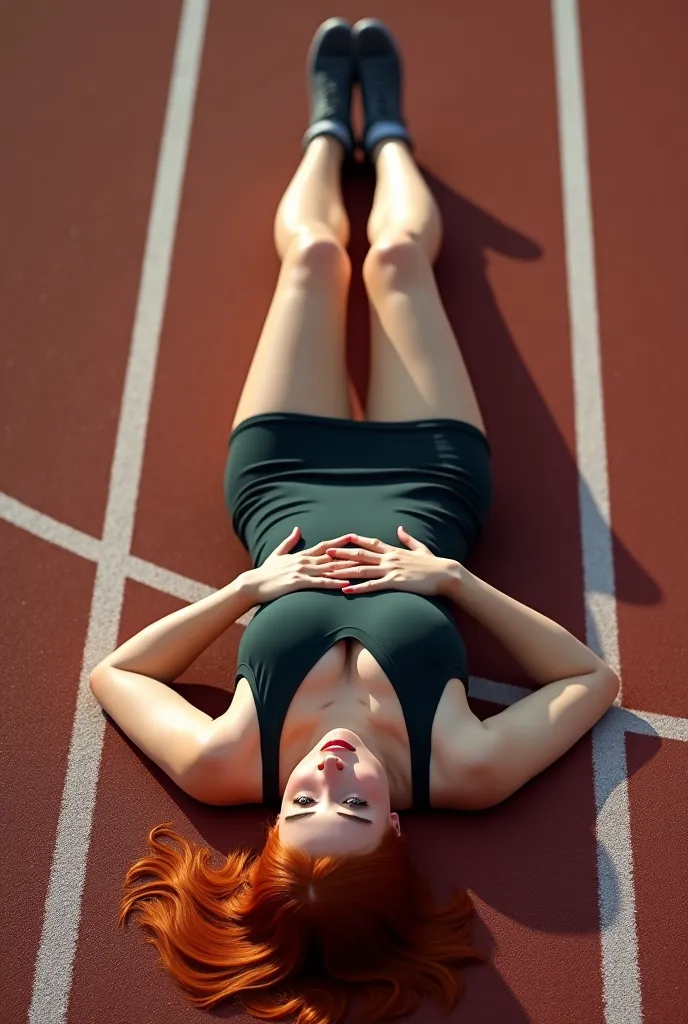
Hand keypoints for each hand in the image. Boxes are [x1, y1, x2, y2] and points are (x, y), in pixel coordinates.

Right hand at [240, 527, 359, 603]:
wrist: (253, 584)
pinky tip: (345, 583)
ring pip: (329, 568)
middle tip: (366, 552)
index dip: (339, 541)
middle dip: (349, 554)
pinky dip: (334, 582)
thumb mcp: (278, 553)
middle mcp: (305, 561)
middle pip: (332, 556)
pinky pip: (320, 582)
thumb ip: (289, 541)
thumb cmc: (266, 572)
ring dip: (346, 568)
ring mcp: (302, 571)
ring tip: (362, 567)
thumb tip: (297, 528)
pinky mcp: (299, 583)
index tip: (353, 536)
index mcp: (301, 555)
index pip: (325, 546)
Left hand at [322, 526, 460, 596]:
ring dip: (344, 570)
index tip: (342, 537)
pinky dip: (357, 587)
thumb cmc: (434, 564)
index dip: (355, 540)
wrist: (446, 574)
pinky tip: (346, 589)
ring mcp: (391, 570)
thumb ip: (408, 539)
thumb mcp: (420, 548)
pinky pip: (372, 586)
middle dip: (342, 554)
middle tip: (326, 552)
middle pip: (360, 555)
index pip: (371, 543)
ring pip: (362, 569)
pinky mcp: (395, 582)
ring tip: (328, 572)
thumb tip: (400, 528)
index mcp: (394, 551)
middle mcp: (389, 559)